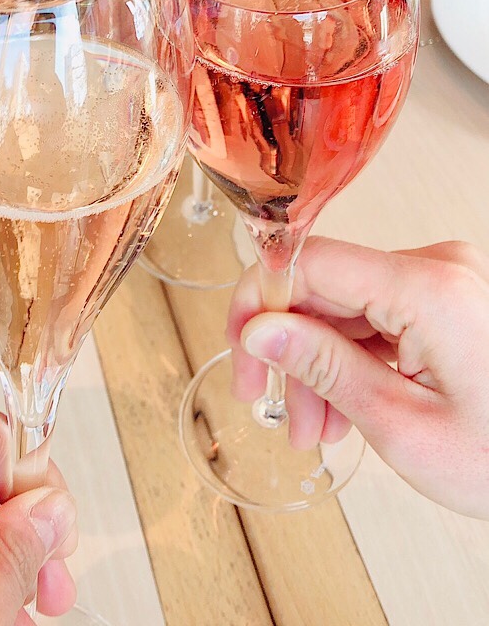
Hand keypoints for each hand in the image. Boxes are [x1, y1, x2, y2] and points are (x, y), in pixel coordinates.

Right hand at [228, 238, 488, 518]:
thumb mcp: (402, 424)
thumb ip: (324, 367)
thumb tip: (262, 329)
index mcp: (429, 288)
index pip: (310, 261)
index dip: (260, 299)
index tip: (240, 345)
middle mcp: (438, 269)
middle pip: (325, 287)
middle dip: (289, 349)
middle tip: (266, 402)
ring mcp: (445, 281)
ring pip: (345, 307)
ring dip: (318, 363)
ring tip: (313, 427)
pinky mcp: (447, 298)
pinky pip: (375, 316)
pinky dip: (351, 359)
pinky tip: (341, 405)